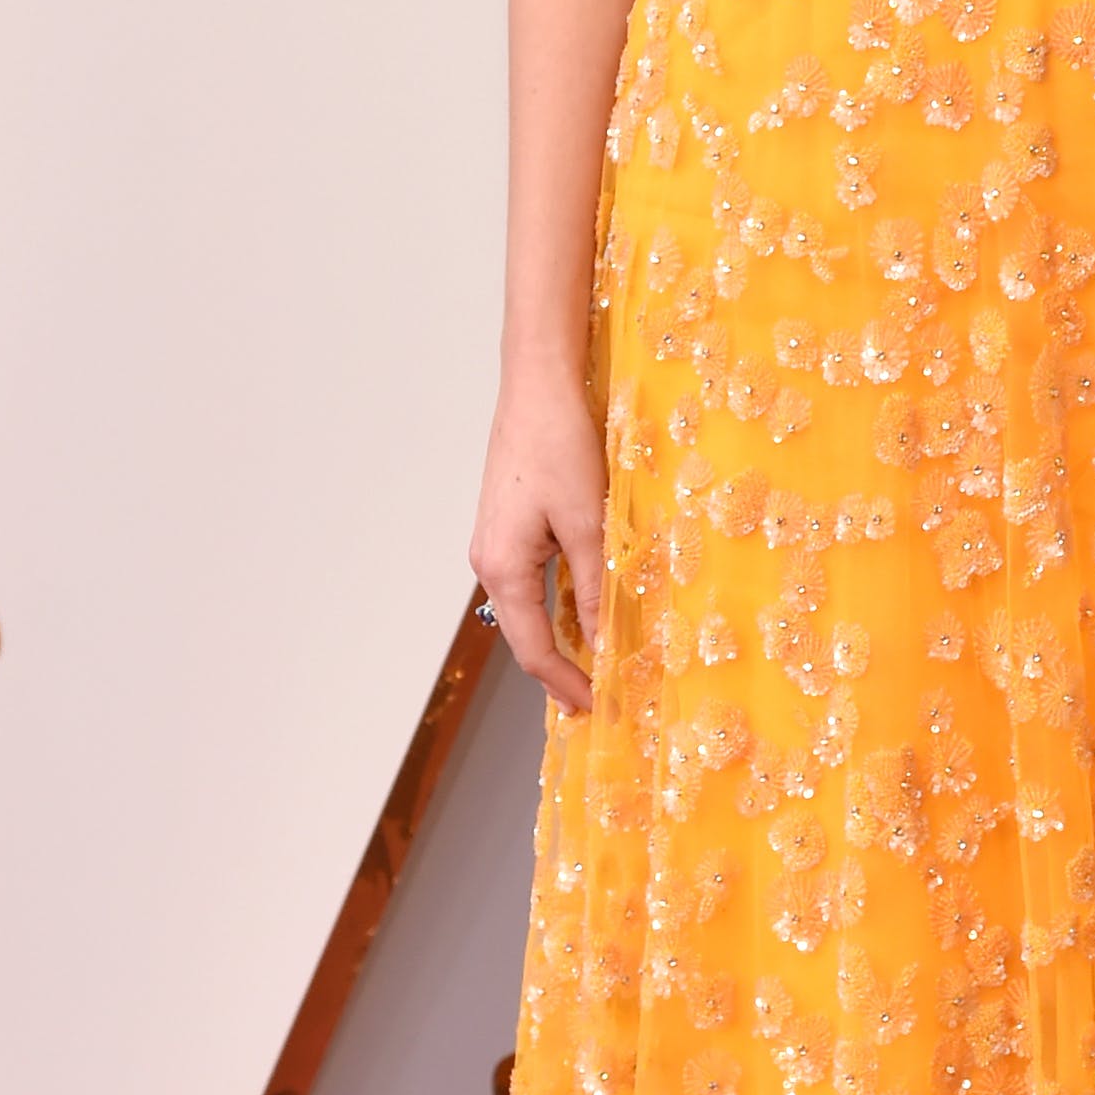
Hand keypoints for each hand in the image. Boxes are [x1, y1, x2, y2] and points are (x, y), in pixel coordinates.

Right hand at [470, 368, 606, 716]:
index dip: (566, 684)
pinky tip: (585, 612)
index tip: (598, 708)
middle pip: (525, 635)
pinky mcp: (508, 525)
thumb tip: (606, 645)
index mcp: (502, 568)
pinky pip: (530, 581)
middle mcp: (488, 561)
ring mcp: (495, 543)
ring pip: (527, 608)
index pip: (533, 649)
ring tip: (598, 663)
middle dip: (561, 670)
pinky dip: (557, 605)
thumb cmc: (559, 445)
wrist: (538, 386)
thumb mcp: (587, 523)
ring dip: (561, 638)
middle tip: (600, 697)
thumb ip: (596, 588)